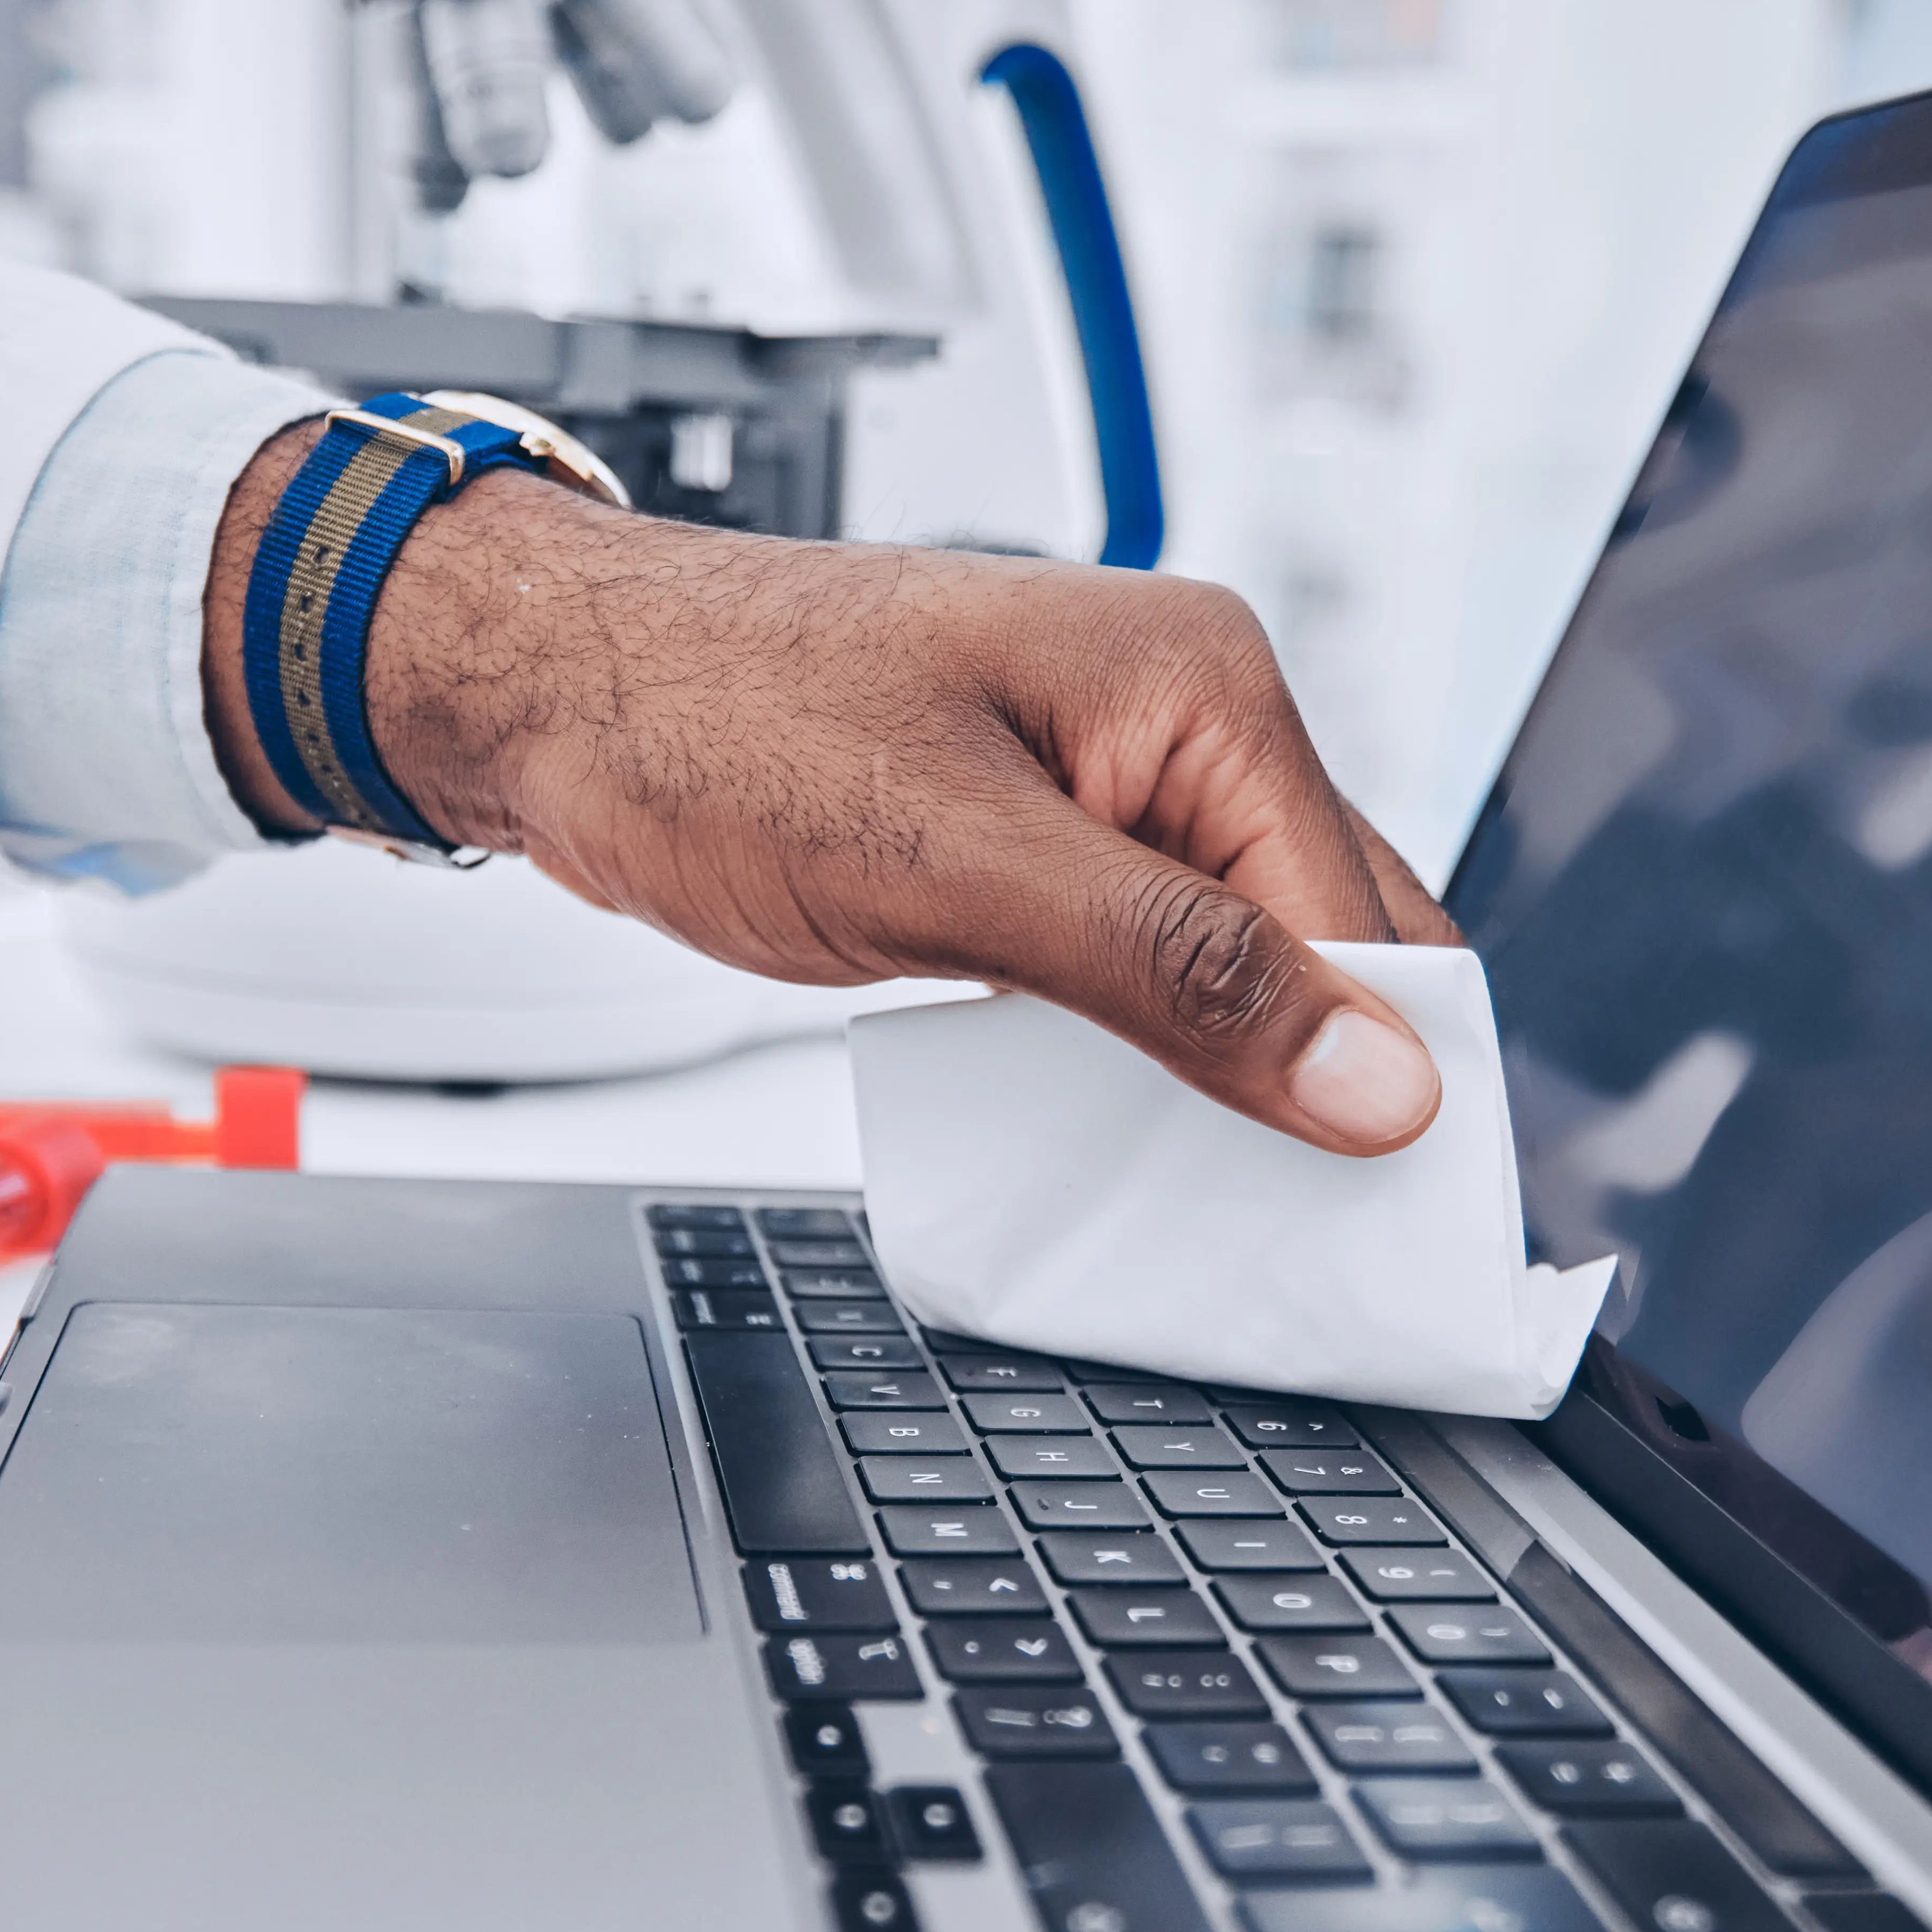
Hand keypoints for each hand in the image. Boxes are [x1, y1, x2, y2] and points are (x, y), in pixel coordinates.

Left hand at [203, 437, 1463, 1153]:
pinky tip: (1125, 1135)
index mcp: (1206, 688)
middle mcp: (1182, 722)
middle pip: (1331, 943)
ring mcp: (1111, 783)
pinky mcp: (1041, 843)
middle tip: (1300, 1242)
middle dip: (1324, 1084)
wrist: (549, 692)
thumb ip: (1176, 975)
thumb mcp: (959, 870)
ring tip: (1211, 1206)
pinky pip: (1150, 965)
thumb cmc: (712, 729)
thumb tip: (1373, 1080)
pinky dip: (1150, 1054)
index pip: (1367, 925)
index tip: (1371, 1226)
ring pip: (1244, 965)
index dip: (1382, 1080)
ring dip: (1234, 1081)